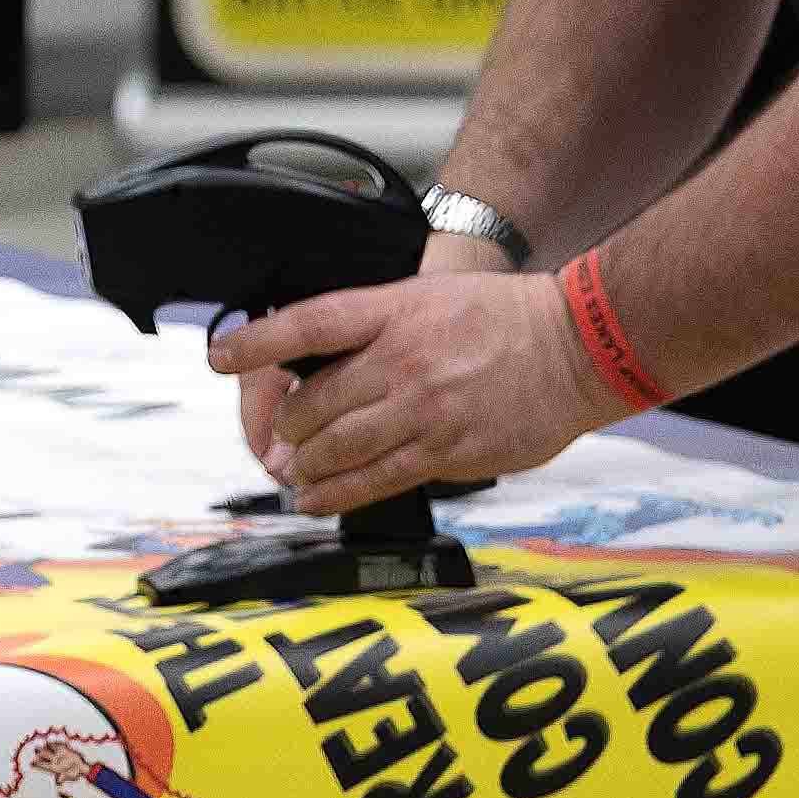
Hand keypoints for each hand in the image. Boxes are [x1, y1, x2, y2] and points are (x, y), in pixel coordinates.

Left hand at [212, 267, 617, 511]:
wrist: (577, 346)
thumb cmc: (512, 320)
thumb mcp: (435, 298)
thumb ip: (385, 327)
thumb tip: (337, 361)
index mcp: (395, 311)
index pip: (308, 324)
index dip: (257, 343)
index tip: (221, 358)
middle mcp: (402, 360)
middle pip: (314, 401)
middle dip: (286, 427)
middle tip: (279, 439)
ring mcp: (423, 409)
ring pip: (338, 446)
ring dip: (306, 465)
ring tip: (295, 472)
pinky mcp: (446, 450)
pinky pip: (376, 479)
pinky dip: (336, 494)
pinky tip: (315, 499)